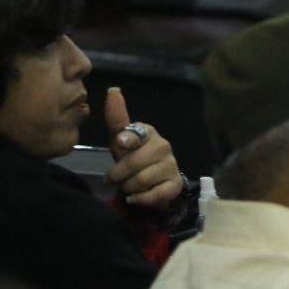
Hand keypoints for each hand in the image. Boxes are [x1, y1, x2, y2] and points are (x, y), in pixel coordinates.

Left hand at [104, 87, 182, 208]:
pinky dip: (142, 199)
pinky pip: (156, 195)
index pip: (137, 134)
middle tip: (114, 178)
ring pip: (142, 181)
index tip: (120, 144)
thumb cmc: (133, 155)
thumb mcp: (120, 139)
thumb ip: (116, 118)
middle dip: (118, 175)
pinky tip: (137, 197)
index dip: (128, 140)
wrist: (153, 180)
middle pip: (134, 163)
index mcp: (148, 132)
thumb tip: (113, 90)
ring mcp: (171, 166)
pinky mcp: (176, 185)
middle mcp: (163, 146)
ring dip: (128, 187)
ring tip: (128, 186)